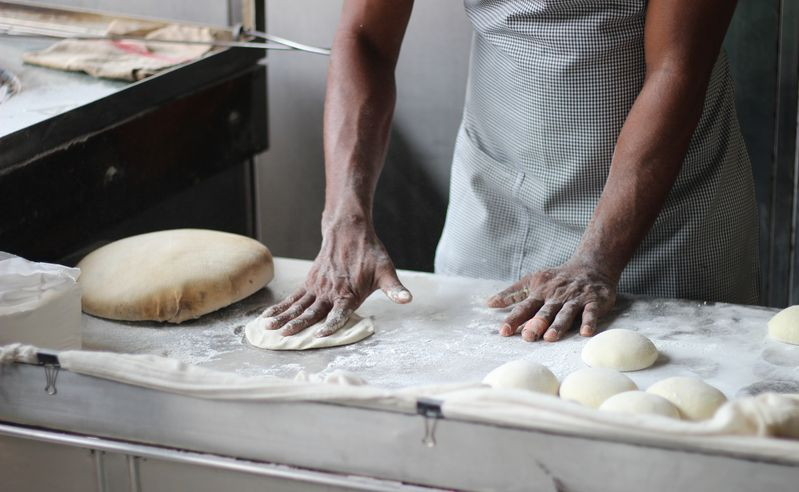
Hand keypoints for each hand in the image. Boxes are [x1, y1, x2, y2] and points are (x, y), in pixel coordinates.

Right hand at [260, 219, 411, 336]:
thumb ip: (394, 289)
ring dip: (283, 317)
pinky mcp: (310, 282)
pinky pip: (293, 297)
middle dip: (298, 325)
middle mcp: (330, 291)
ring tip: (269, 328)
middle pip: (312, 311)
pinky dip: (280, 307)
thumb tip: (407, 299)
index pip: (339, 312)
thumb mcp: (386, 270)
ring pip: (298, 305)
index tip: (320, 334)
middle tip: (284, 336)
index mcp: (349, 293)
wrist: (349, 230)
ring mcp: (317, 287)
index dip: (331, 324)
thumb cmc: (370, 253)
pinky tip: (268, 317)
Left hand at [487, 261, 616, 341]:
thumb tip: (489, 303)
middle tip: (527, 336)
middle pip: (545, 311)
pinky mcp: (594, 301)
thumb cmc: (557, 278)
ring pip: (566, 313)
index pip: (525, 307)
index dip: (514, 318)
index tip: (504, 331)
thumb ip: (513, 294)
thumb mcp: (533, 281)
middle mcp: (556, 296)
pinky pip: (591, 312)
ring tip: (551, 337)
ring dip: (558, 325)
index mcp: (540, 292)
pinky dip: (589, 321)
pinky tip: (585, 332)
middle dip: (536, 323)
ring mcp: (576, 299)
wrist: (592, 265)